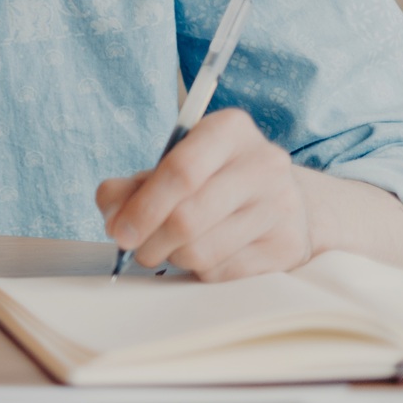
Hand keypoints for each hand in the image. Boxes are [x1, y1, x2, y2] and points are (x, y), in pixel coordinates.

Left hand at [95, 108, 310, 281]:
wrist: (283, 198)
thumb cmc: (213, 178)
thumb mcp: (171, 165)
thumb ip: (132, 186)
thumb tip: (114, 218)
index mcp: (229, 130)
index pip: (180, 171)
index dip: (143, 207)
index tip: (118, 231)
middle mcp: (263, 164)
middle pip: (188, 217)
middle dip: (149, 241)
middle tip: (134, 249)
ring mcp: (280, 206)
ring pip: (203, 251)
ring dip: (171, 257)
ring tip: (166, 249)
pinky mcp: (287, 246)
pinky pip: (223, 272)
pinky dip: (198, 270)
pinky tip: (200, 254)